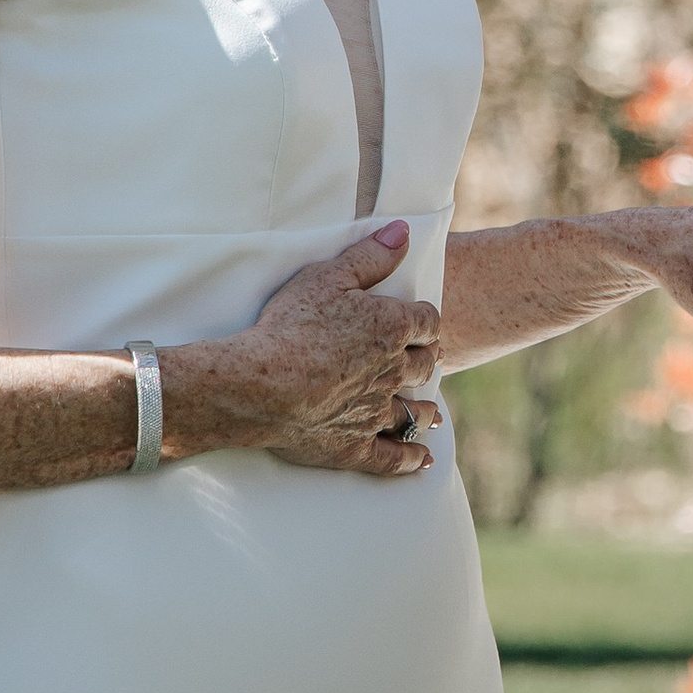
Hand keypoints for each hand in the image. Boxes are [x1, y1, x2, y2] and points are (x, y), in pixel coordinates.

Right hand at [201, 221, 443, 478]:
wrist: (259, 383)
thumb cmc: (289, 325)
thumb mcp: (327, 277)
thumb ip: (369, 255)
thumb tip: (402, 231)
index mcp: (391, 328)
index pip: (427, 322)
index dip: (425, 322)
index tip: (422, 324)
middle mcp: (393, 372)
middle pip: (425, 366)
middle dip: (428, 361)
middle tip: (427, 362)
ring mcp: (376, 412)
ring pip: (416, 412)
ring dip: (427, 411)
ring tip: (434, 413)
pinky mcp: (356, 446)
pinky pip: (393, 457)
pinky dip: (411, 459)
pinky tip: (422, 460)